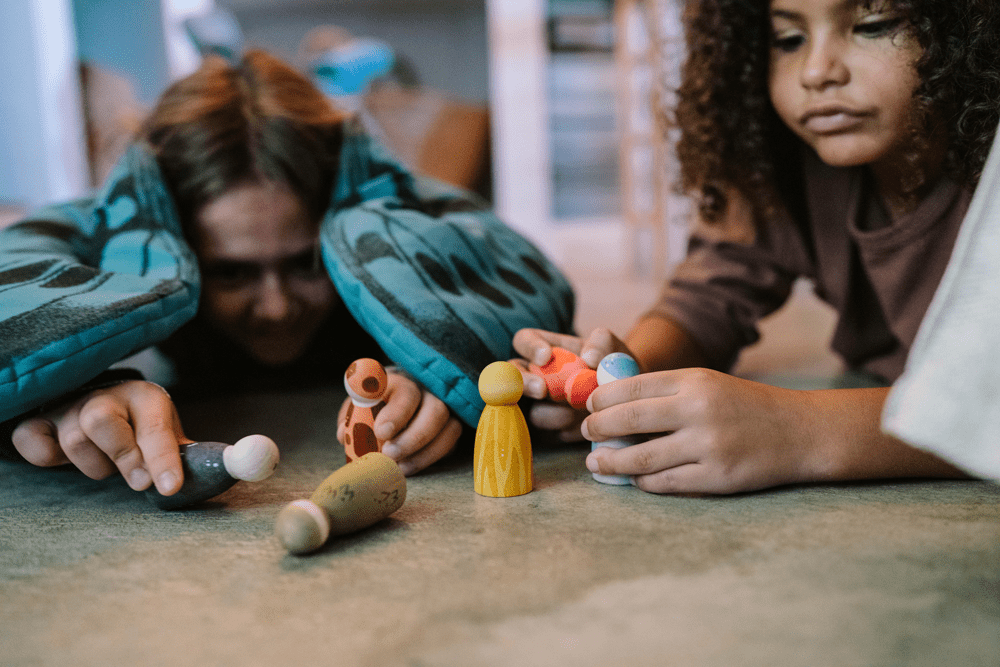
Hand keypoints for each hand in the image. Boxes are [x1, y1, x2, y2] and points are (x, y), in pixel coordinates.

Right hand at [11, 381, 187, 494]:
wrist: (105, 403)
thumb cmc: (141, 426)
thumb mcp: (167, 434)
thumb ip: (185, 454)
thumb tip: (214, 473)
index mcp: (145, 398)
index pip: (155, 427)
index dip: (163, 459)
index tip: (169, 487)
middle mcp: (106, 396)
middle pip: (101, 421)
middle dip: (122, 457)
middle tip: (138, 481)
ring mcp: (70, 407)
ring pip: (74, 439)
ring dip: (94, 465)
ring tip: (108, 464)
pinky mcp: (39, 421)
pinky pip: (32, 440)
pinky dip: (45, 455)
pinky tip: (65, 458)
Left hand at [337, 372, 461, 475]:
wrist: (398, 401)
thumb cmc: (374, 405)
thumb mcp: (357, 407)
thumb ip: (351, 418)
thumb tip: (345, 435)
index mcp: (400, 381)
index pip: (405, 391)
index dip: (396, 412)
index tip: (380, 432)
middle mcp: (428, 390)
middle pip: (435, 410)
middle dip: (414, 438)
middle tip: (390, 455)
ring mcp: (446, 407)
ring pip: (450, 427)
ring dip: (425, 452)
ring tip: (400, 468)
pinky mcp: (453, 426)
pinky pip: (451, 442)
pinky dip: (432, 457)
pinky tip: (411, 466)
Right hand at [511, 327, 635, 440]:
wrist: (626, 401)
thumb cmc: (613, 368)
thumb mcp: (613, 349)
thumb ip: (602, 343)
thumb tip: (589, 357)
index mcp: (546, 350)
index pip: (524, 340)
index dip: (529, 347)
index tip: (545, 356)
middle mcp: (534, 376)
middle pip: (510, 377)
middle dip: (523, 383)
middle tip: (542, 390)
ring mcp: (537, 406)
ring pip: (530, 410)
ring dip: (553, 413)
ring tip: (580, 413)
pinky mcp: (547, 432)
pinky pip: (546, 435)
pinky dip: (564, 432)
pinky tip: (583, 428)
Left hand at [582, 368, 817, 493]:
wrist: (800, 432)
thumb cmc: (745, 405)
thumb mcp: (707, 383)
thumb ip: (665, 391)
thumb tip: (611, 404)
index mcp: (693, 380)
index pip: (631, 386)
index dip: (601, 398)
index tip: (588, 406)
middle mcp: (698, 409)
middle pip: (628, 420)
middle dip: (597, 428)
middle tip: (585, 433)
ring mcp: (707, 445)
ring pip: (640, 458)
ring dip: (611, 462)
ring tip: (596, 462)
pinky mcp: (716, 477)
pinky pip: (664, 482)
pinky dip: (641, 481)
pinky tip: (632, 478)